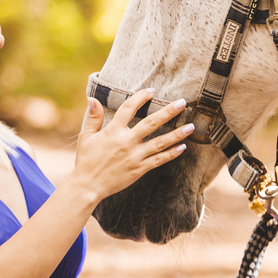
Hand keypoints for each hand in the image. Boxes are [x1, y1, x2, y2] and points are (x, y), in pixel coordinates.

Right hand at [70, 89, 192, 200]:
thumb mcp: (86, 137)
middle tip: (182, 103)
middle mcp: (127, 141)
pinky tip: (182, 147)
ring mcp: (135, 156)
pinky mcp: (139, 169)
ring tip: (191, 126)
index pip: (129, 108)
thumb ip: (94, 117)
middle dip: (169, 112)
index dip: (141, 97)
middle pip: (152, 123)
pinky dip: (171, 154)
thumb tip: (93, 99)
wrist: (88, 186)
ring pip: (160, 142)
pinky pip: (159, 160)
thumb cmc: (86, 160)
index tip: (151, 91)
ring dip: (177, 134)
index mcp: (113, 131)